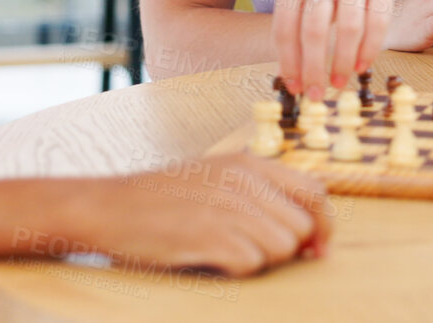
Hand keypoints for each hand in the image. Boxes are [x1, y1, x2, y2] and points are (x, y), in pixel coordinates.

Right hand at [82, 154, 332, 276]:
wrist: (108, 207)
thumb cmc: (162, 199)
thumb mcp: (216, 178)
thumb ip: (259, 194)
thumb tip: (308, 235)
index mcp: (249, 163)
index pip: (315, 192)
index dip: (323, 224)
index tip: (317, 248)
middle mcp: (244, 180)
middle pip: (302, 226)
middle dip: (287, 248)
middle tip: (254, 253)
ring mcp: (228, 205)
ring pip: (284, 247)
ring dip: (261, 260)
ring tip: (225, 251)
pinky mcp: (210, 233)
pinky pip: (252, 263)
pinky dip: (236, 270)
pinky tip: (210, 258)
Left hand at [272, 0, 414, 99]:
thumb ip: (295, 18)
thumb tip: (290, 72)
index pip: (285, 25)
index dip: (288, 61)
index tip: (294, 87)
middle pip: (313, 29)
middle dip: (313, 68)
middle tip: (315, 94)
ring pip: (348, 28)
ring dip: (342, 63)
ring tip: (340, 83)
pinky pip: (377, 22)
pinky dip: (368, 49)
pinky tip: (361, 66)